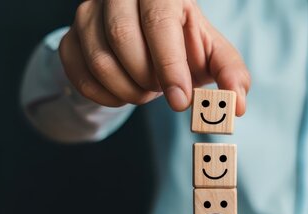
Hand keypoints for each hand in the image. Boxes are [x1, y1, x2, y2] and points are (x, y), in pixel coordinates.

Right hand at [59, 0, 249, 114]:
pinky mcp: (70, 39)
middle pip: (123, 38)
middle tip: (163, 92)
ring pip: (99, 60)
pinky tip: (125, 93)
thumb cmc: (185, 46)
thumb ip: (231, 75)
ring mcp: (88, 14)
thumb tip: (237, 105)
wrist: (150, 46)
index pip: (158, 21)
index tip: (181, 100)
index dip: (169, 65)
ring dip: (129, 91)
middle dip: (147, 79)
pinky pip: (80, 77)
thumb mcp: (213, 55)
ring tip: (146, 90)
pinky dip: (107, 97)